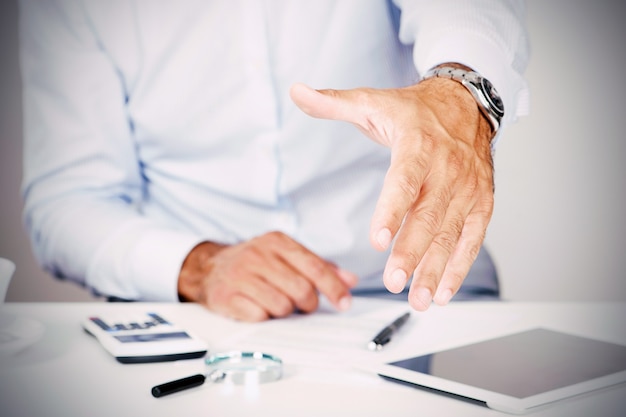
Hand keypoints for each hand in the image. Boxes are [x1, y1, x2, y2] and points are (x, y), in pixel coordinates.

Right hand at [177, 231, 357, 320]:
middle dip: (308, 304)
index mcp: (277, 242)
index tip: (344, 303)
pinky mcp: (227, 296)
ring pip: (282, 306)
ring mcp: (241, 276)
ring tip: (277, 303)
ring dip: (285, 311)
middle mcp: (259, 256)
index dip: (334, 288)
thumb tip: (349, 280)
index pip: (315, 267)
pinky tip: (259, 307)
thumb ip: (319, 266)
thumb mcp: (285, 255)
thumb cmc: (254, 263)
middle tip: (303, 304)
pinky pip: (259, 316)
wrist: (209, 268)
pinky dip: (264, 316)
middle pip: (301, 290)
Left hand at [290, 76, 493, 310]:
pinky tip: (443, 292)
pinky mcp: (482, 202)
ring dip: (436, 270)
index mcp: (418, 144)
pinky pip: (472, 238)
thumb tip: (297, 91)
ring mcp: (468, 188)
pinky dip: (460, 266)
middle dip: (412, 253)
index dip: (391, 211)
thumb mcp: (373, 100)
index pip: (404, 181)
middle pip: (429, 216)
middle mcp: (447, 168)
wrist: (467, 104)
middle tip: (393, 282)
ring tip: (419, 300)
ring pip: (451, 234)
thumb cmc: (414, 110)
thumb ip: (333, 102)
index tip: (376, 240)